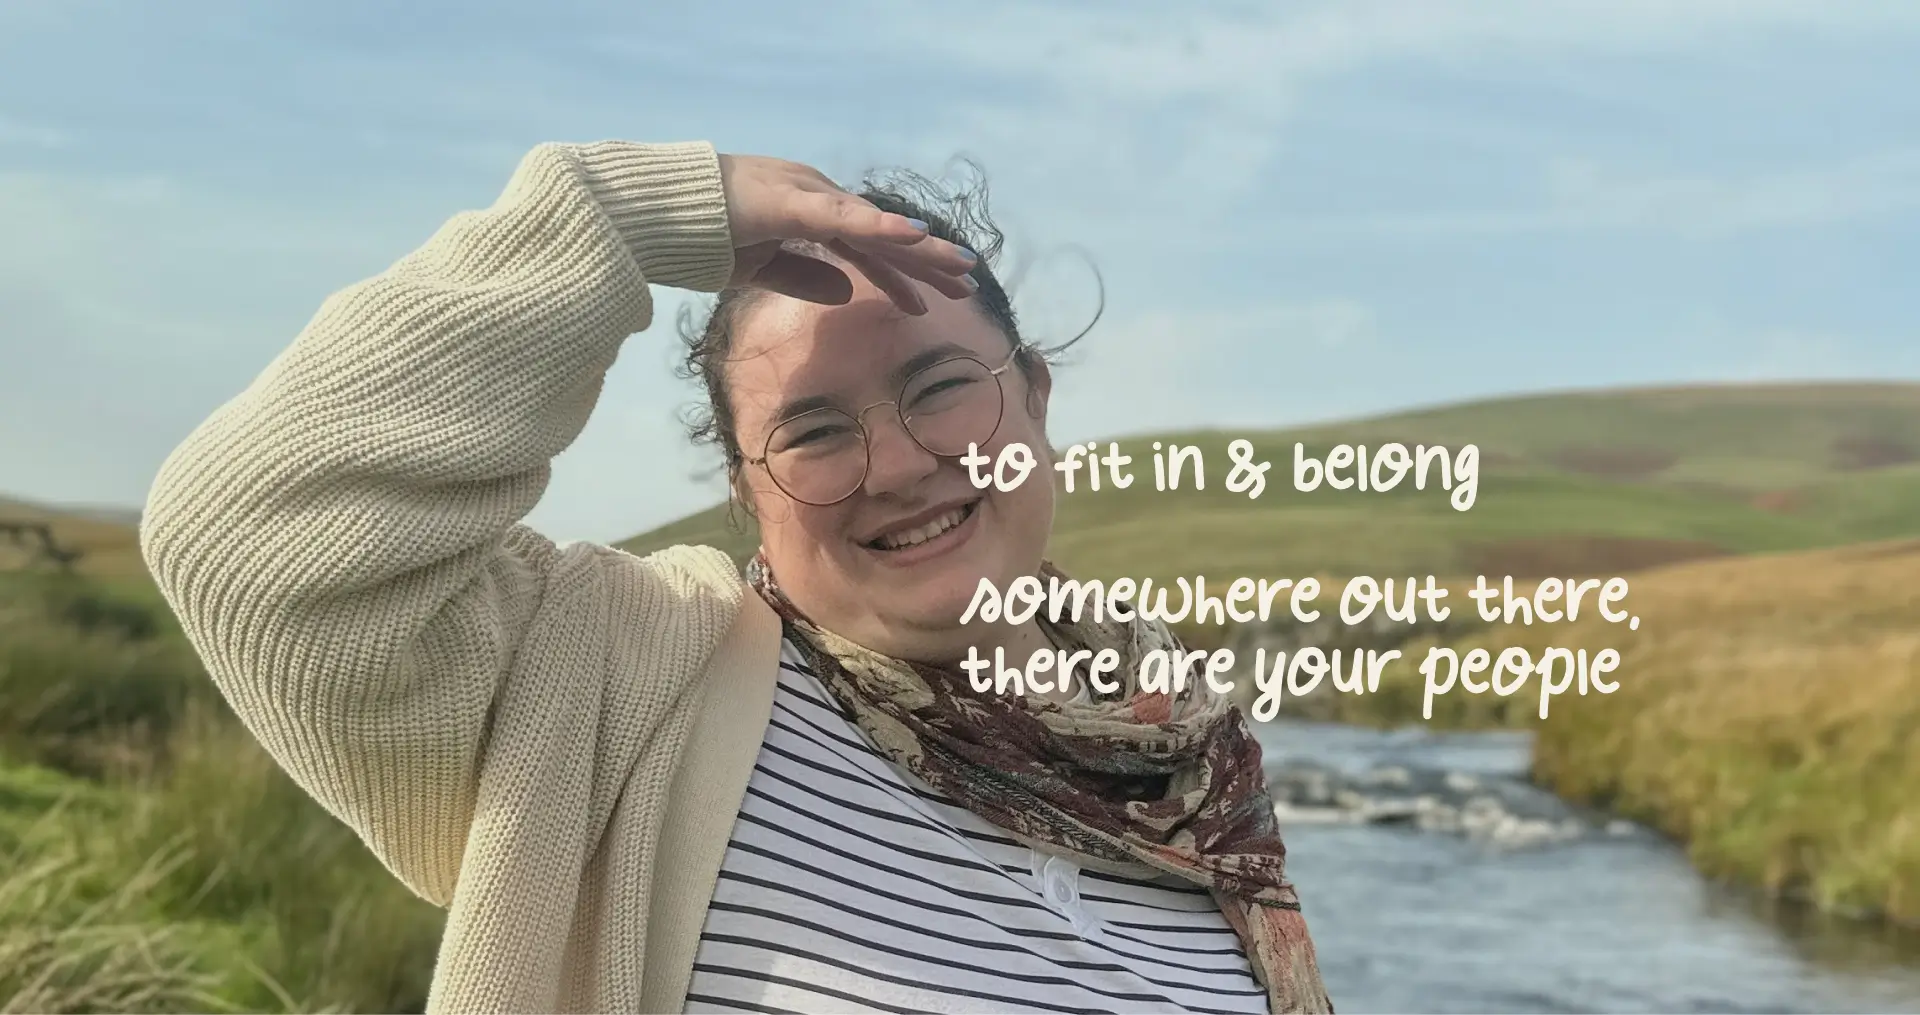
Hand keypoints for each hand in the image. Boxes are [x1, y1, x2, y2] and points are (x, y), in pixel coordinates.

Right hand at [717, 153, 978, 314]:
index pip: (865, 246)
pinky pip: (845, 218)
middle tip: (968, 283)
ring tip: (961, 267)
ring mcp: (807, 195)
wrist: (654, 214)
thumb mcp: (758, 268)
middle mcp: (816, 197)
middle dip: (926, 262)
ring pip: (875, 227)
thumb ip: (803, 278)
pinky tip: (916, 237)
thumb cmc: (699, 236)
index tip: (937, 296)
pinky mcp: (794, 202)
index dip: (902, 271)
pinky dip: (882, 227)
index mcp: (807, 213)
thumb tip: (847, 292)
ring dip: (920, 249)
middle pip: (881, 236)